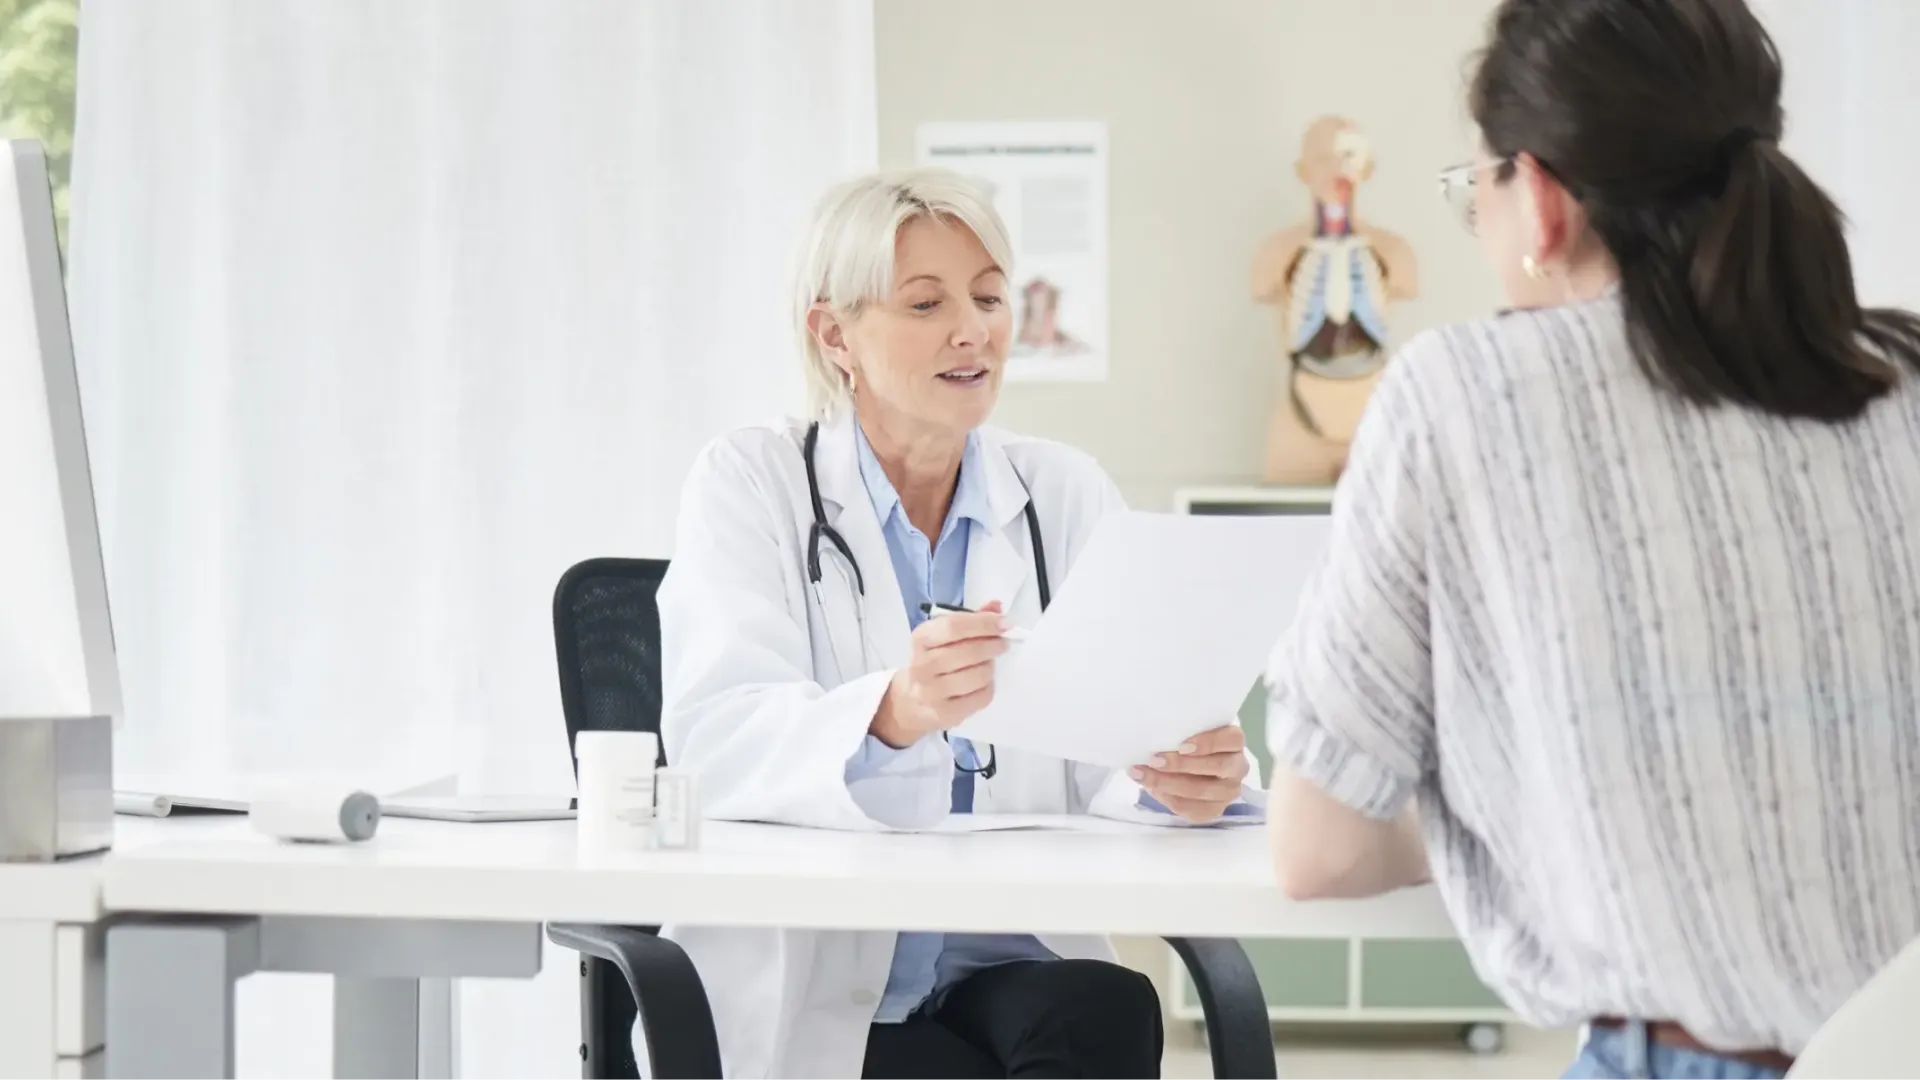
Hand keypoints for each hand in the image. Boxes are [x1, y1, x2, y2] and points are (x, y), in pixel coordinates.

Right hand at [871, 601, 1009, 747]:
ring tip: (988, 663)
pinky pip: (981, 697)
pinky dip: (989, 687)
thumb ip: (970, 619)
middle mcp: (922, 665)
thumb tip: (997, 606)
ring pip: (977, 676)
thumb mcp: (942, 636)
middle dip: (992, 645)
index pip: (954, 626)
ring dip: (990, 667)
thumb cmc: (932, 660)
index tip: (1004, 623)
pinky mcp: (946, 713)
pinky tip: (982, 682)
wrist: (909, 700)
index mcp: (921, 639)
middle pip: (968, 652)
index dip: (983, 623)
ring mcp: (932, 692)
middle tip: (1003, 643)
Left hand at [1131, 725, 1249, 822]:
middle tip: (1154, 760)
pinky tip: (1153, 789)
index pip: (1232, 739)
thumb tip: (1152, 739)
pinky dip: (1169, 799)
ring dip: (1169, 783)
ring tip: (1144, 776)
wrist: (1194, 766)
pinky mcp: (1216, 810)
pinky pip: (1193, 809)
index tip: (1182, 746)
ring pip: (1202, 791)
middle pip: (1217, 767)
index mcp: (1234, 741)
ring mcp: (1230, 791)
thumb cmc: (1190, 741)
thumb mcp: (1188, 731)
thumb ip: (1179, 732)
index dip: (1208, 743)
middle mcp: (1238, 767)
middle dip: (1181, 765)